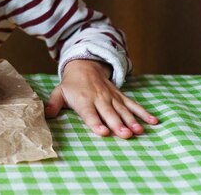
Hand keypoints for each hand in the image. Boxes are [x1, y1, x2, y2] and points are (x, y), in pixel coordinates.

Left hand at [44, 59, 158, 138]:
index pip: (89, 113)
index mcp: (83, 100)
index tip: (103, 132)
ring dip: (132, 120)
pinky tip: (154, 121)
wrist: (85, 66)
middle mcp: (99, 99)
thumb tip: (46, 114)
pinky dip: (144, 113)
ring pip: (123, 110)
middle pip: (109, 113)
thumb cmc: (71, 85)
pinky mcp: (121, 96)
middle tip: (126, 135)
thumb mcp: (59, 92)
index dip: (96, 123)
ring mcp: (112, 97)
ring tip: (139, 131)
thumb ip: (53, 104)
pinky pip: (134, 104)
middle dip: (117, 124)